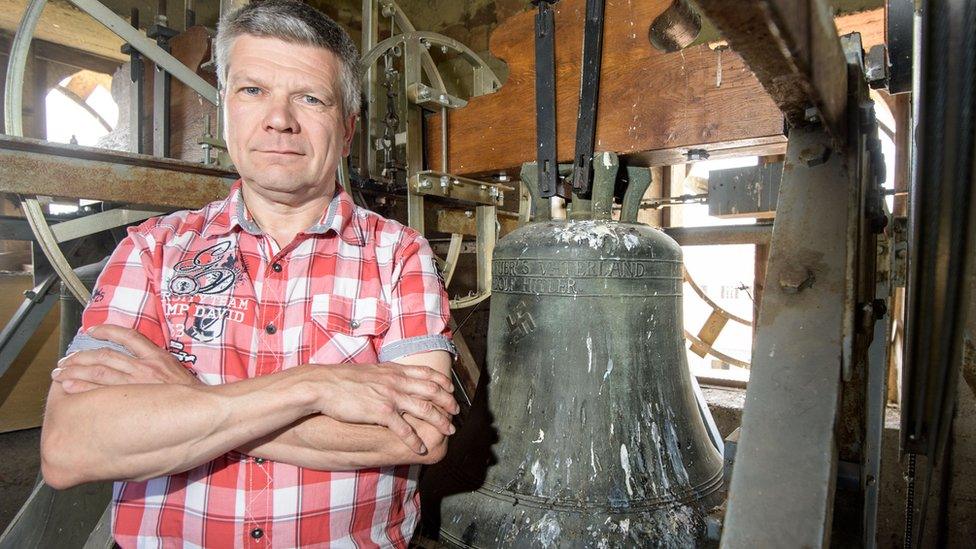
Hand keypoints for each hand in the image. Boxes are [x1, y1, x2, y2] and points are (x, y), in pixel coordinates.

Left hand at [52, 324, 200, 393]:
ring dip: (76, 371)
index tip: (92, 332)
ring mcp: (138, 383)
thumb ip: (158, 366)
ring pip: (100, 371)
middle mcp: (145, 367)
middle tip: (65, 362)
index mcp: (156, 357)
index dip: (107, 332)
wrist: (204, 412)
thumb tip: (138, 367)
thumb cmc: (190, 397)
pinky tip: (70, 387)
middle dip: (81, 358)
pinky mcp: (134, 398)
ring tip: (60, 375)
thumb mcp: (176, 373)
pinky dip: (84, 386)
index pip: (127, 337)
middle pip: (106, 356)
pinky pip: (103, 389)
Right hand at [309, 362, 458, 454]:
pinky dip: (415, 439)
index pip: (426, 373)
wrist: (324, 385)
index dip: (442, 382)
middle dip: (448, 402)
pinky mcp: (381, 412)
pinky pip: (404, 429)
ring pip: (424, 408)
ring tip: (449, 430)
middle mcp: (396, 381)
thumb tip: (394, 377)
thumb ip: (386, 374)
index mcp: (394, 371)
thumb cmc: (343, 380)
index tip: (451, 389)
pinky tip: (420, 448)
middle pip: (432, 390)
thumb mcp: (370, 371)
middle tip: (456, 412)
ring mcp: (390, 396)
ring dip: (439, 421)